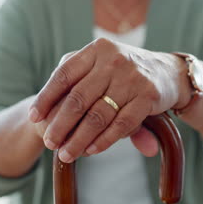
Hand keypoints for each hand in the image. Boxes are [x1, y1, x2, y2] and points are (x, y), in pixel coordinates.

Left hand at [28, 38, 189, 162]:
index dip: (46, 97)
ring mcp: (132, 78)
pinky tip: (91, 150)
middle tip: (49, 143)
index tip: (34, 117)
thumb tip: (39, 112)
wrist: (169, 72)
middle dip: (60, 124)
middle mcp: (113, 60)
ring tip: (66, 153)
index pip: (64, 75)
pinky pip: (121, 124)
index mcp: (97, 50)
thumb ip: (77, 80)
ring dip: (79, 138)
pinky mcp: (148, 96)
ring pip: (98, 115)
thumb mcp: (101, 64)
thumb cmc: (125, 71)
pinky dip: (104, 140)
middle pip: (78, 98)